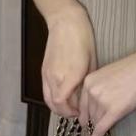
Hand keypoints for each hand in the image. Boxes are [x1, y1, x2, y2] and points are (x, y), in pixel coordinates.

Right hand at [41, 3, 96, 118]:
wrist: (66, 22)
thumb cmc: (83, 38)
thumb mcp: (91, 62)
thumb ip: (86, 81)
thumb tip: (85, 96)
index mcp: (71, 75)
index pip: (64, 103)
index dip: (71, 112)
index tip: (80, 112)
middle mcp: (56, 76)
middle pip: (54, 105)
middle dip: (65, 112)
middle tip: (75, 112)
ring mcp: (47, 73)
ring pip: (47, 99)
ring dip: (57, 106)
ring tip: (68, 106)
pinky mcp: (43, 69)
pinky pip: (45, 90)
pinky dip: (52, 97)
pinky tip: (61, 95)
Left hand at [78, 49, 135, 135]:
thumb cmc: (132, 68)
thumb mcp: (107, 74)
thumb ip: (98, 87)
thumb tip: (95, 104)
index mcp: (89, 81)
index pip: (82, 104)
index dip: (84, 115)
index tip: (85, 122)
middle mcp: (92, 91)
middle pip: (89, 114)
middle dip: (93, 121)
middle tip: (96, 127)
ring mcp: (102, 101)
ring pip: (96, 121)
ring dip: (99, 127)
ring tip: (102, 131)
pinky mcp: (114, 111)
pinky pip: (101, 128)